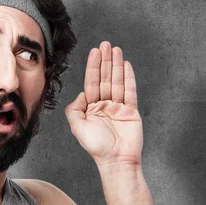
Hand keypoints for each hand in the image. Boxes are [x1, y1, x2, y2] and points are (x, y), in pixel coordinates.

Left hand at [64, 41, 142, 165]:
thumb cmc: (97, 147)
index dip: (93, 67)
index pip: (92, 83)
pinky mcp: (131, 111)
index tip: (94, 52)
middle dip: (105, 61)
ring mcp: (118, 107)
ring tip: (115, 49)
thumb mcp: (78, 127)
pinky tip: (126, 65)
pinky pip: (130, 91)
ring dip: (116, 65)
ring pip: (117, 82)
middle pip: (105, 79)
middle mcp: (104, 105)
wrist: (116, 160)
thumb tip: (81, 94)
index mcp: (91, 108)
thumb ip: (74, 109)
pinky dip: (128, 77)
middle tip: (105, 44)